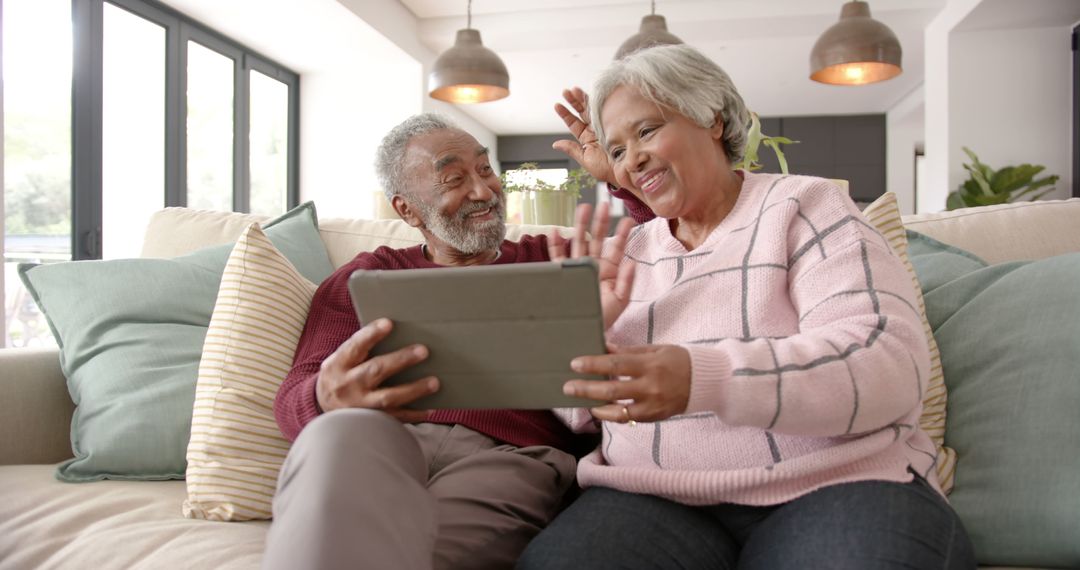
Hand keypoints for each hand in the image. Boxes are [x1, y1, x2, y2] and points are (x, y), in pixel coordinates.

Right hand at [315, 318, 437, 422]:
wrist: (322, 408)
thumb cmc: (339, 375)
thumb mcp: (339, 360)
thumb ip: (359, 349)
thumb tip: (391, 329)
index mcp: (339, 364)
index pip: (355, 346)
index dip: (371, 335)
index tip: (388, 323)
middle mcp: (348, 385)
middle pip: (375, 371)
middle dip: (400, 360)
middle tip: (423, 351)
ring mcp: (359, 405)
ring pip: (387, 398)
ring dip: (413, 390)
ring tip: (434, 382)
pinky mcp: (369, 421)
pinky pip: (394, 419)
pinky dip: (414, 415)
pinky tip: (430, 409)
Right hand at [548, 202, 635, 328]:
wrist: (584, 332)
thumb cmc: (603, 320)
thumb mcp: (620, 302)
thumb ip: (626, 282)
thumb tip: (632, 262)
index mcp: (609, 271)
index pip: (617, 248)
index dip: (622, 234)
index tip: (628, 220)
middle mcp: (593, 266)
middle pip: (597, 239)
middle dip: (600, 222)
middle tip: (604, 205)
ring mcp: (577, 269)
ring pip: (578, 243)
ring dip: (579, 226)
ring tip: (583, 208)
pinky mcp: (562, 276)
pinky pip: (557, 258)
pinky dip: (555, 246)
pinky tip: (554, 232)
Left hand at [553, 87, 614, 185]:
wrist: (628, 170)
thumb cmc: (608, 170)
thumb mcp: (587, 160)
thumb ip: (572, 149)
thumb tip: (555, 144)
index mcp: (587, 139)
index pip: (574, 123)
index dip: (565, 114)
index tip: (557, 105)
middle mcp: (596, 130)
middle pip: (582, 112)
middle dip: (574, 101)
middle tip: (566, 91)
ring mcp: (606, 124)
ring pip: (593, 108)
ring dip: (584, 98)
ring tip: (575, 90)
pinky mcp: (616, 122)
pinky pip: (607, 109)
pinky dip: (601, 101)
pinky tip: (594, 93)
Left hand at [564, 344, 691, 423]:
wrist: (705, 382)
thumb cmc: (678, 360)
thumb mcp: (655, 350)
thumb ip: (629, 352)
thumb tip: (604, 348)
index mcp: (650, 365)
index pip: (615, 364)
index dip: (593, 364)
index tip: (575, 364)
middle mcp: (650, 386)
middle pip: (611, 390)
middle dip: (586, 389)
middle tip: (568, 387)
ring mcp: (652, 405)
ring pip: (617, 410)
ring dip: (595, 406)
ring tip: (580, 400)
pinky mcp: (654, 417)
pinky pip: (627, 418)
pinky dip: (611, 414)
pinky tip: (599, 409)